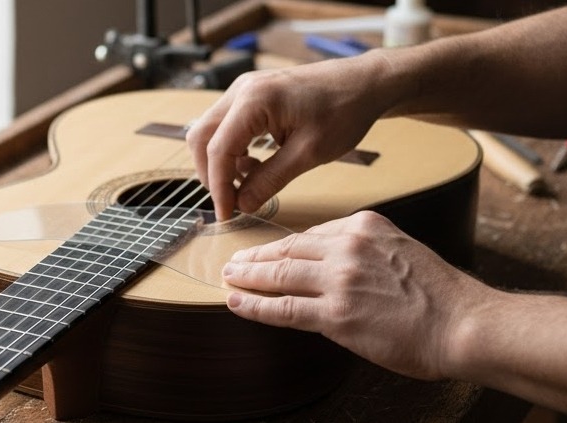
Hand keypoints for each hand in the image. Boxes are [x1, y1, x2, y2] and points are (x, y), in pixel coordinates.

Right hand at [186, 54, 396, 219]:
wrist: (364, 83)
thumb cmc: (344, 111)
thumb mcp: (309, 153)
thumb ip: (270, 180)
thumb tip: (243, 204)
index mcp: (254, 101)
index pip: (218, 150)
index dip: (218, 187)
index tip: (227, 214)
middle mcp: (241, 90)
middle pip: (201, 138)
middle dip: (211, 174)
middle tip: (231, 202)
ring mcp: (244, 89)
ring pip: (209, 131)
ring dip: (220, 162)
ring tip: (248, 183)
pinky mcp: (251, 94)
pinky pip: (226, 125)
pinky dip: (231, 149)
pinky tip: (254, 164)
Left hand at [222, 211, 486, 379]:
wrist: (465, 324)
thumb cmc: (441, 295)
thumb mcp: (400, 250)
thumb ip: (363, 251)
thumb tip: (330, 266)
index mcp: (364, 226)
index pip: (311, 234)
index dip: (283, 246)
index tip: (267, 252)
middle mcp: (347, 247)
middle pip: (288, 249)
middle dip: (257, 257)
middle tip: (235, 262)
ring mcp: (339, 280)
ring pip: (280, 274)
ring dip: (248, 277)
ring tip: (229, 279)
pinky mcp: (336, 314)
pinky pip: (284, 308)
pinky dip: (255, 305)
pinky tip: (238, 303)